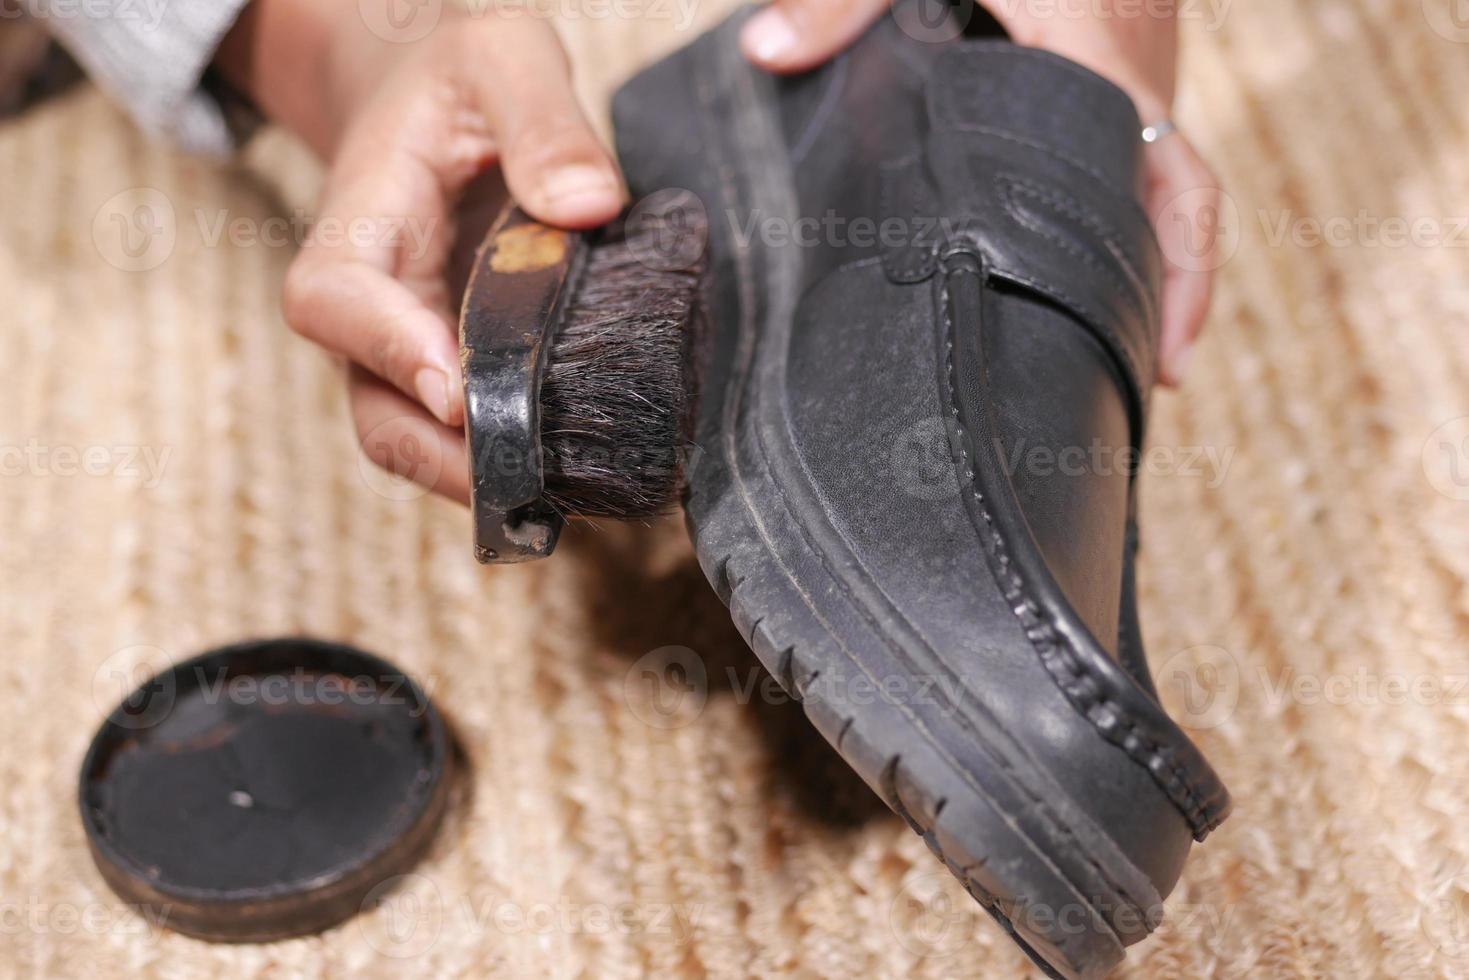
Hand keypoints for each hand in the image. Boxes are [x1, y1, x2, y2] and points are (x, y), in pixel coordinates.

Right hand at [218, 0, 624, 499]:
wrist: (434, 97)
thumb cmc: (459, 75)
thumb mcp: (503, 58)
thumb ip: (543, 120)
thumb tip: (589, 206)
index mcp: (362, 219)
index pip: (334, 298)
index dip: (387, 349)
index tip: (456, 387)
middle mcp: (372, 301)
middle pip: (372, 404)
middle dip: (440, 455)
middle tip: (530, 481)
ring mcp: (409, 343)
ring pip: (416, 437)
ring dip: (480, 477)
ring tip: (565, 495)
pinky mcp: (455, 364)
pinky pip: (465, 431)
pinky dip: (510, 459)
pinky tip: (576, 470)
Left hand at [739, 0, 1217, 384]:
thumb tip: (764, 55)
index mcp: (1098, 48)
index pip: (1167, 180)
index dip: (1176, 274)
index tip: (1160, 360)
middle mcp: (1136, 65)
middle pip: (1169, 198)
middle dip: (1157, 289)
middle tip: (1118, 379)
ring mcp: (1135, 58)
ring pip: (1151, 172)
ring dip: (1136, 248)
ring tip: (1092, 334)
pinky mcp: (1115, 48)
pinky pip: (1128, 138)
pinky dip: (1113, 195)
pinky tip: (1064, 236)